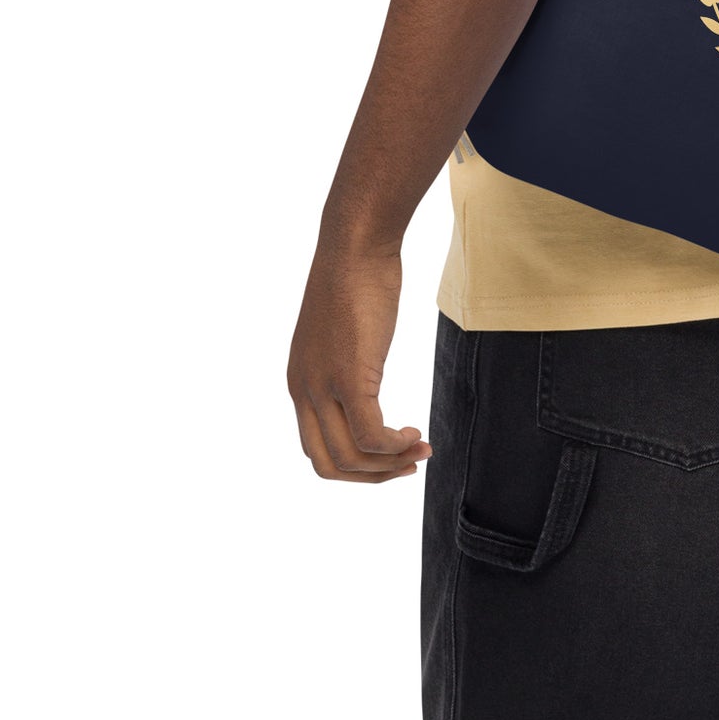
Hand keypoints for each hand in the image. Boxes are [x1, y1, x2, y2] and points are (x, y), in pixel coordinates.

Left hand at [287, 244, 433, 483]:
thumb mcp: (341, 331)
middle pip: (327, 463)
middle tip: (407, 464)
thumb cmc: (356, 276)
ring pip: (349, 457)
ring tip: (420, 449)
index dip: (354, 461)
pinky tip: (415, 434)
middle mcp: (302, 389)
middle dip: (370, 475)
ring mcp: (322, 386)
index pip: (316, 446)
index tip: (388, 452)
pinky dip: (394, 445)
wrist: (356, 244)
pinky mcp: (348, 378)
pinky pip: (370, 435)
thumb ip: (344, 362)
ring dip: (388, 464)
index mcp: (298, 381)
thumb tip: (363, 376)